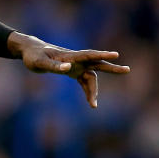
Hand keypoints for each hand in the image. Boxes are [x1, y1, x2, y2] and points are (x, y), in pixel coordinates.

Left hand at [7, 32, 130, 108]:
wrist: (30, 52)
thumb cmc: (34, 56)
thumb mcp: (40, 62)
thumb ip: (54, 65)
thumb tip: (69, 68)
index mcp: (70, 55)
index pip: (89, 54)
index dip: (102, 54)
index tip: (116, 55)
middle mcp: (76, 60)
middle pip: (97, 64)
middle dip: (111, 68)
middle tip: (127, 70)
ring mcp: (76, 65)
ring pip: (91, 77)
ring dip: (93, 90)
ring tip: (93, 105)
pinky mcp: (73, 71)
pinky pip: (84, 81)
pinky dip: (88, 91)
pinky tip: (90, 102)